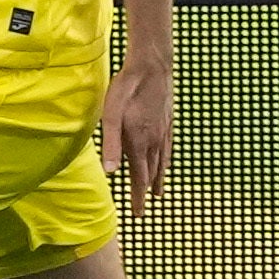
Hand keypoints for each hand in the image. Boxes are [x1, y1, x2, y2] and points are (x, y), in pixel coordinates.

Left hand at [100, 56, 172, 221]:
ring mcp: (164, 131)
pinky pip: (168, 148)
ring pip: (162, 162)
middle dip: (146, 192)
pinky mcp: (168, 121)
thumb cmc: (127, 88)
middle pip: (151, 173)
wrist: (152, 65)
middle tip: (143, 209)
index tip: (138, 214)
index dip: (138, 196)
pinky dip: (167, 161)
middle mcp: (155, 141)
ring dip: (158, 179)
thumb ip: (111, 144)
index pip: (139, 177)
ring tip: (158, 193)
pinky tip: (166, 162)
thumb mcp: (111, 115)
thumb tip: (110, 172)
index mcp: (139, 142)